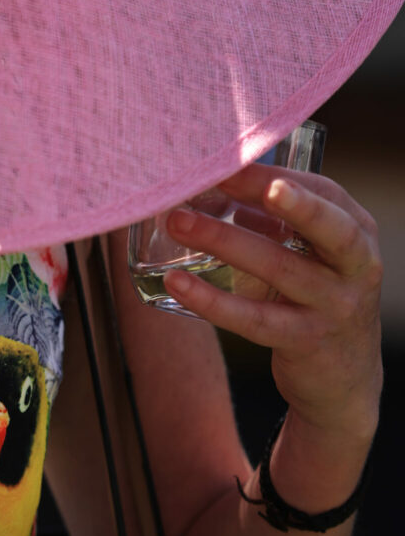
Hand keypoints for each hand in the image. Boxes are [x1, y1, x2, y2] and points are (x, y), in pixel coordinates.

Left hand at [162, 165, 382, 441]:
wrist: (344, 377)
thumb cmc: (317, 295)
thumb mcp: (311, 251)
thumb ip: (274, 218)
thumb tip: (212, 183)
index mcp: (357, 232)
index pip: (322, 193)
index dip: (270, 175)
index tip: (224, 158)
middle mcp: (357, 267)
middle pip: (327, 227)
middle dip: (286, 200)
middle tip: (230, 177)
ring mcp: (335, 306)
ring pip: (280, 269)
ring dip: (223, 241)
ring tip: (177, 222)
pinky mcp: (306, 342)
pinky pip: (255, 320)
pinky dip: (213, 301)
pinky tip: (177, 283)